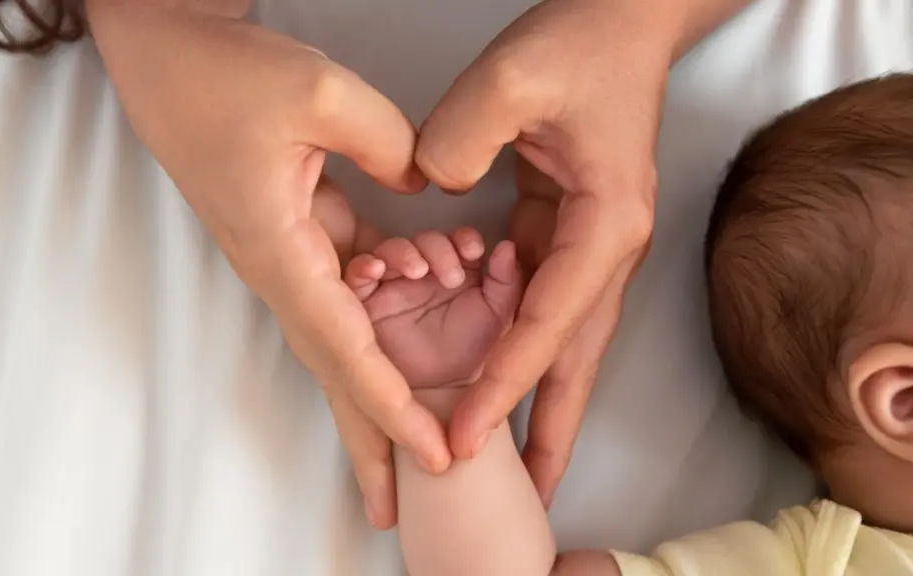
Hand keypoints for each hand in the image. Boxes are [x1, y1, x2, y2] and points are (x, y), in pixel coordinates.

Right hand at [85, 0, 448, 528]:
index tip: (432, 451)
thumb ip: (390, 147)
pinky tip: (419, 321)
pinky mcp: (299, 233)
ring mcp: (288, 256)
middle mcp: (281, 269)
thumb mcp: (319, 96)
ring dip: (377, 390)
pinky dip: (385, 313)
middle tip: (400, 504)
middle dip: (370, 438)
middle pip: (334, 370)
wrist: (170, 58)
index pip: (345, 347)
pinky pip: (349, 290)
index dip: (391, 404)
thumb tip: (426, 188)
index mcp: (280, 253)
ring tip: (411, 445)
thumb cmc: (223, 76)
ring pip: (342, 338)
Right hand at [344, 232, 522, 388]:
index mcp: (453, 271)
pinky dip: (366, 264)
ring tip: (418, 271)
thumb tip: (506, 247)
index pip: (455, 241)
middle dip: (438, 248)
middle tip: (451, 275)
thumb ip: (506, 283)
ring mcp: (392, 285)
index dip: (463, 239)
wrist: (442, 394)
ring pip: (392, 251)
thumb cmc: (468, 355)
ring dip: (405, 252)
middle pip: (424, 242)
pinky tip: (378, 269)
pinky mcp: (365, 301)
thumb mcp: (497, 317)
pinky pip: (358, 273)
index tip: (474, 250)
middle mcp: (422, 274)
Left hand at [416, 0, 673, 505]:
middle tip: (521, 493)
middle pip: (576, 356)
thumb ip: (460, 135)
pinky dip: (523, 351)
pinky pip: (543, 305)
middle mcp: (608, 246)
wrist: (622, 20)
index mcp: (605, 223)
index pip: (551, 323)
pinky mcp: (567, 230)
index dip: (505, 381)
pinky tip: (500, 380)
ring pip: (564, 340)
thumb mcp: (512, 76)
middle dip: (548, 426)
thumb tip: (428, 190)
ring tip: (519, 463)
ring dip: (541, 401)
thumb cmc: (581, 43)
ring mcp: (591, 242)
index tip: (466, 430)